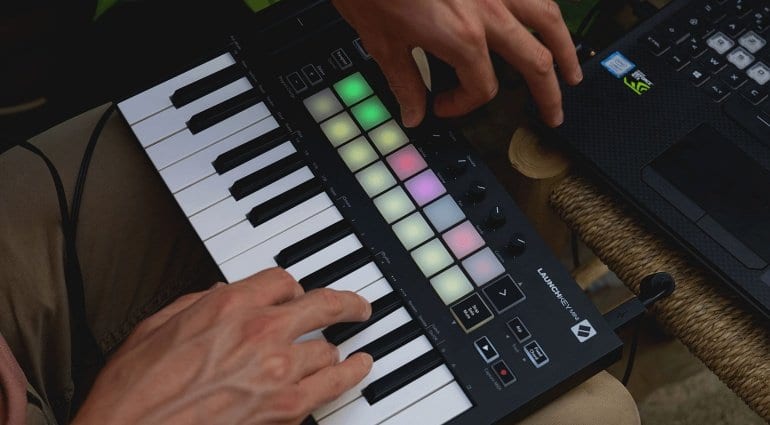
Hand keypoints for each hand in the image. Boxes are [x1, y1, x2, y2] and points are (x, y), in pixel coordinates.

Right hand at [73, 268, 372, 424]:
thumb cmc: (133, 391)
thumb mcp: (155, 326)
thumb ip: (196, 303)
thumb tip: (219, 293)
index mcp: (228, 304)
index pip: (282, 280)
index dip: (291, 287)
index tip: (296, 294)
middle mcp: (260, 331)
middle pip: (322, 305)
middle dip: (345, 304)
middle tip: (358, 307)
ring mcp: (278, 370)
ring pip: (328, 348)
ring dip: (333, 348)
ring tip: (346, 349)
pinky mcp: (286, 408)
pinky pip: (334, 384)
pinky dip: (351, 374)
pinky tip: (359, 367)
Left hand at [332, 0, 580, 127]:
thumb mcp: (382, 40)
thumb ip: (404, 81)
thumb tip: (413, 112)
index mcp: (462, 37)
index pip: (481, 87)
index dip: (463, 104)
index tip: (443, 105)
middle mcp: (489, 11)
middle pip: (534, 61)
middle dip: (548, 93)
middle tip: (553, 114)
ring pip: (547, 18)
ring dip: (564, 48)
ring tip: (571, 71)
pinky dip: (543, 9)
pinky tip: (546, 20)